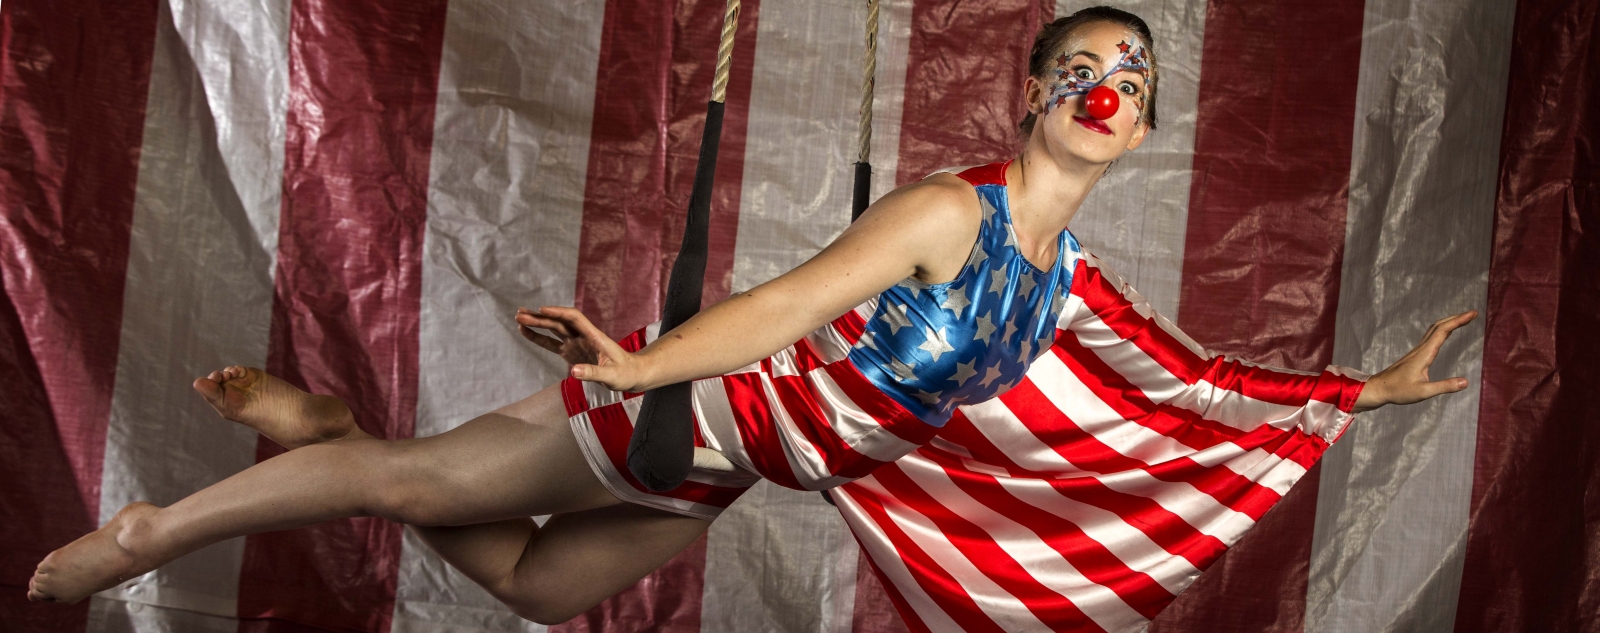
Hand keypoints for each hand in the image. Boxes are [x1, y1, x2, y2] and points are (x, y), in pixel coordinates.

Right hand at [515, 306, 651, 391]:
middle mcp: (583, 337)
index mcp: (594, 337)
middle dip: (540, 318)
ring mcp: (576, 344)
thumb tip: (573, 371)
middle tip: (519, 314)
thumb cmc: (626, 374)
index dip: (558, 313)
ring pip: (554, 330)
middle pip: (559, 322)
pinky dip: (539, 338)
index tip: (541, 310)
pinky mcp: (572, 353)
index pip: (574, 319)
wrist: (632, 374)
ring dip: (537, 324)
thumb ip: (594, 373)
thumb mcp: (612, 377)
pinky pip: (552, 343)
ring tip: (518, 317)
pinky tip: (526, 332)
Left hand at [1353, 310, 1476, 412]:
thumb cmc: (1398, 391)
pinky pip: (1430, 337)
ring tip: (1464, 319)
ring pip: (1434, 330)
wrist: (1379, 389)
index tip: (1472, 314)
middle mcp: (1420, 349)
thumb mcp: (1423, 392)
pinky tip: (1446, 333)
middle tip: (1472, 314)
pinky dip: (1442, 330)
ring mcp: (1416, 351)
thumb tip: (1466, 382)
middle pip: (1439, 326)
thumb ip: (1444, 386)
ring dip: (1449, 322)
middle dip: (1456, 318)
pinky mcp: (1415, 355)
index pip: (1443, 331)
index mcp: (1424, 354)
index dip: (1458, 320)